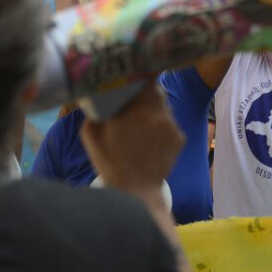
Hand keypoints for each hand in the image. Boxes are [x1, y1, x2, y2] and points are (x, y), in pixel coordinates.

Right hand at [80, 84, 183, 201]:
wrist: (134, 193)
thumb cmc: (109, 162)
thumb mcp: (91, 133)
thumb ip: (96, 108)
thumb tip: (99, 91)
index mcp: (135, 108)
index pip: (143, 80)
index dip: (136, 78)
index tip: (129, 82)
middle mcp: (158, 113)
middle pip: (155, 92)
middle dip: (145, 95)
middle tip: (134, 104)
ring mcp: (172, 126)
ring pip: (163, 108)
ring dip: (154, 112)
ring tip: (141, 129)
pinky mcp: (180, 139)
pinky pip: (170, 124)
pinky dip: (162, 128)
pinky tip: (150, 142)